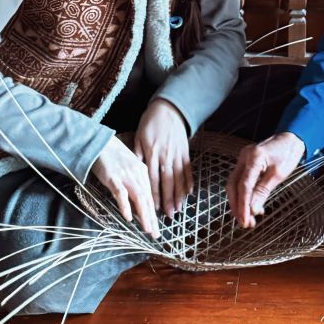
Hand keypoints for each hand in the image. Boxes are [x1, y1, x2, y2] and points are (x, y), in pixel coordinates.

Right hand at [91, 136, 159, 236]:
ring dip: (144, 215)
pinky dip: (125, 206)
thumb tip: (137, 203)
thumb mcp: (128, 168)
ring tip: (147, 229)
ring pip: (139, 198)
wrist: (99, 142)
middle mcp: (137, 174)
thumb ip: (134, 182)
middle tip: (155, 234)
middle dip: (152, 218)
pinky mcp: (113, 177)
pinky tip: (128, 217)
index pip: (150, 196)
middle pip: (147, 199)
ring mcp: (126, 176)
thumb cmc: (112, 156)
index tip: (155, 227)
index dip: (153, 212)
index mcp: (142, 172)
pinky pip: (121, 194)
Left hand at [136, 99, 191, 216]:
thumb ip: (137, 155)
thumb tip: (134, 171)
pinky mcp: (185, 151)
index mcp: (152, 153)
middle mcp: (166, 156)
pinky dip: (189, 181)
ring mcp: (177, 154)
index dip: (153, 194)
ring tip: (179, 208)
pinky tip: (189, 192)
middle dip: (168, 199)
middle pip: (167, 181)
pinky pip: (188, 169)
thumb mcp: (139, 137)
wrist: (168, 109)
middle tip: (169, 214)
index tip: (153, 208)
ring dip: (179, 194)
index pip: (152, 178)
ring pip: (179, 178)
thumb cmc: (150, 123)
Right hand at [226, 132, 305, 228]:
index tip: (245, 220)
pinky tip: (252, 207)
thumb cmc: (287, 153)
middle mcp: (244, 157)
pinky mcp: (245, 164)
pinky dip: (244, 196)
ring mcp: (243, 160)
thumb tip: (253, 210)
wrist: (291, 138)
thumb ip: (263, 191)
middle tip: (245, 223)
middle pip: (233, 186)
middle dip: (237, 206)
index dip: (242, 205)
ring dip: (239, 203)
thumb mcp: (278, 174)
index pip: (243, 185)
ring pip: (234, 185)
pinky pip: (240, 182)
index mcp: (253, 157)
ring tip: (248, 219)